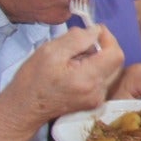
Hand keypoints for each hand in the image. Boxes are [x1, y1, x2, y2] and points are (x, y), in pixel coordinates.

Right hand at [0, 26, 123, 131]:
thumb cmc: (33, 79)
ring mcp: (97, 99)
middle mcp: (97, 91)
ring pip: (110, 69)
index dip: (108, 38)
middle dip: (103, 47)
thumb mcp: (50, 51)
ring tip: (75, 58)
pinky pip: (102, 78)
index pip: (115, 54)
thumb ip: (77, 39)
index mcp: (87, 79)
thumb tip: (96, 31)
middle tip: (81, 44)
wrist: (25, 108)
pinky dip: (94, 69)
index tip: (94, 32)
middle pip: (116, 62)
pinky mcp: (94, 102)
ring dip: (98, 58)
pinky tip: (76, 69)